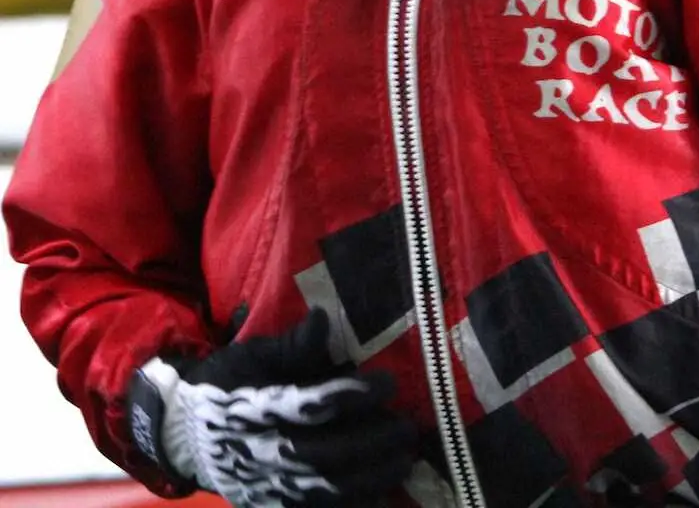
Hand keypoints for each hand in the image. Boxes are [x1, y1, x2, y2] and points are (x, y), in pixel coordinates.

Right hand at [127, 307, 416, 506]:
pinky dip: (349, 505)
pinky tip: (379, 492)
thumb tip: (323, 318)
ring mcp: (266, 487)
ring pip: (323, 491)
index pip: (311, 405)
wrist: (182, 435)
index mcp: (257, 409)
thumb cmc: (225, 386)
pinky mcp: (270, 506)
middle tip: (408, 426)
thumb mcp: (251, 355)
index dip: (352, 395)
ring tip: (404, 459)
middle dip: (371, 441)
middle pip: (324, 453)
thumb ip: (292, 345)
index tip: (388, 382)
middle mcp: (263, 452)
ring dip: (370, 477)